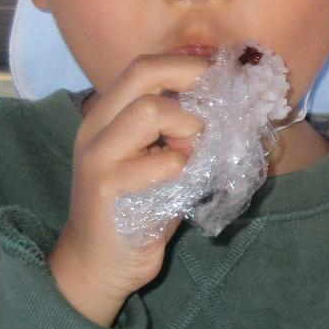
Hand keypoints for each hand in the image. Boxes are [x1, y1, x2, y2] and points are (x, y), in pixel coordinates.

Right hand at [49, 54, 208, 325]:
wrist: (98, 264)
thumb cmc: (138, 209)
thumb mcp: (156, 160)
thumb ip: (180, 131)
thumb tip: (232, 104)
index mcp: (106, 115)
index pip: (145, 66)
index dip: (188, 65)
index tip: (221, 79)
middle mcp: (96, 128)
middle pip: (144, 73)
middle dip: (192, 78)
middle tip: (218, 104)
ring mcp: (98, 156)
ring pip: (150, 111)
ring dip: (188, 127)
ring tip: (194, 152)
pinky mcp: (108, 189)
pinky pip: (163, 164)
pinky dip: (186, 169)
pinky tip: (184, 185)